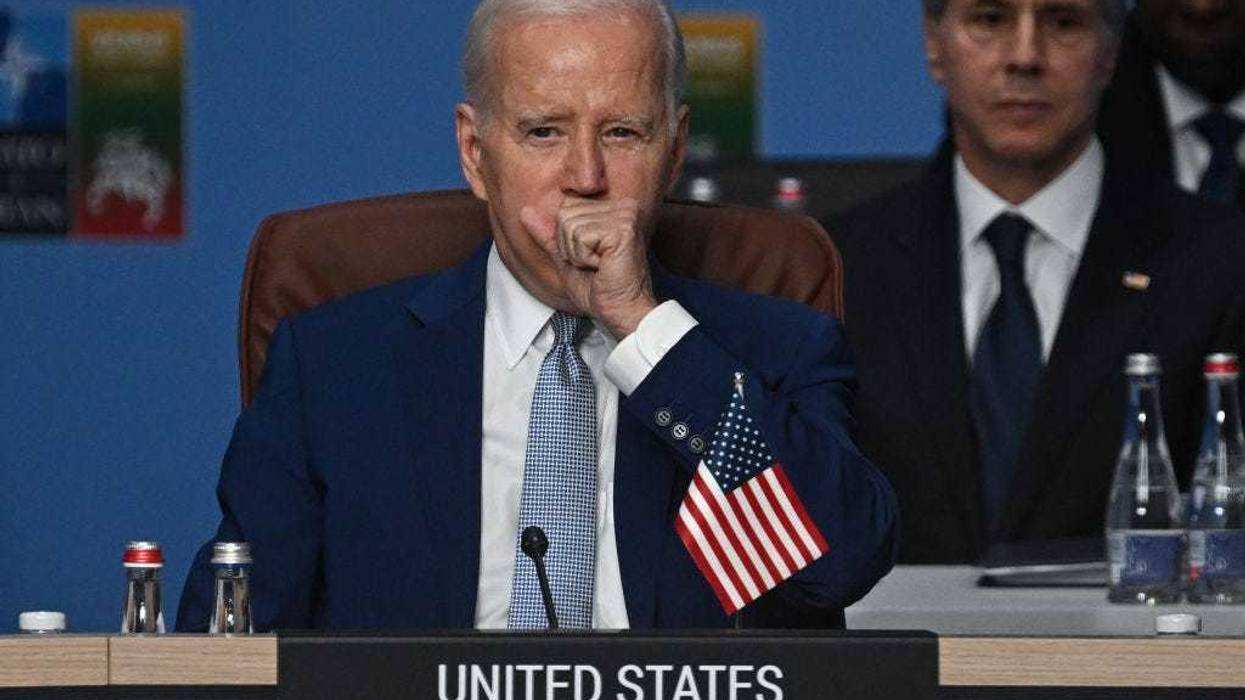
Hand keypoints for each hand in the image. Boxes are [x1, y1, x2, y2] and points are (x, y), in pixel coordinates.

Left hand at [521, 196, 657, 337]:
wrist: (621, 311)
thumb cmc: (600, 289)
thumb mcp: (566, 258)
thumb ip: (548, 234)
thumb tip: (526, 211)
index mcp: (612, 208)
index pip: (566, 207)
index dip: (567, 238)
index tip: (591, 257)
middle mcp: (621, 206)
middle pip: (566, 213)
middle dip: (571, 245)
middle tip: (595, 263)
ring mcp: (624, 214)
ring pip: (571, 224)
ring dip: (578, 253)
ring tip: (600, 265)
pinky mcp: (623, 227)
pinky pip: (581, 235)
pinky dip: (584, 257)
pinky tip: (604, 265)